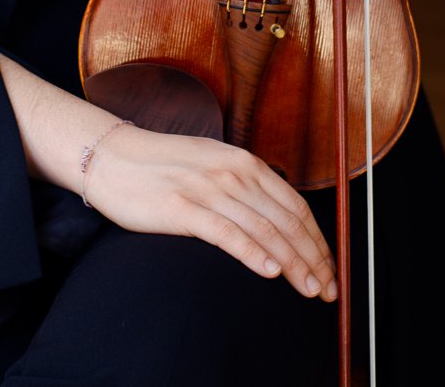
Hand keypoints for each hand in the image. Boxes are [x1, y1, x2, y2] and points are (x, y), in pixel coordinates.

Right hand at [84, 122, 336, 302]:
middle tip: (329, 289)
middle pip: (287, 221)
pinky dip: (254, 253)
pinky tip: (270, 271)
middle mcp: (233, 172)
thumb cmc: (163, 166)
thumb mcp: (214, 164)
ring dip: (294, 263)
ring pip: (265, 230)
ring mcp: (209, 189)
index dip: (318, 240)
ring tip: (310, 288)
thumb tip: (278, 219)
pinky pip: (227, 233)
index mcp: (244, 162)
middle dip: (314, 258)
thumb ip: (245, 185)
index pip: (296, 205)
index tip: (330, 267)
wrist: (113, 156)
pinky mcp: (183, 208)